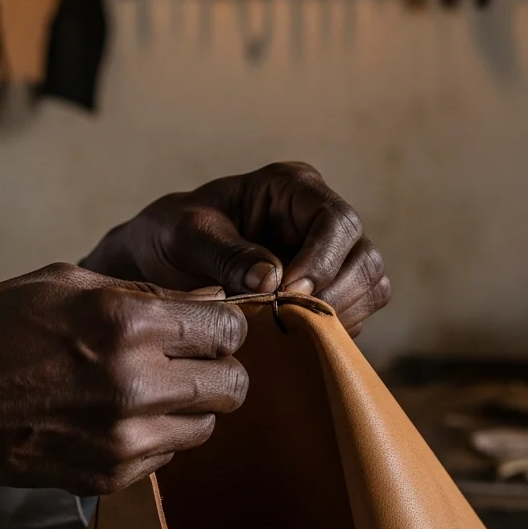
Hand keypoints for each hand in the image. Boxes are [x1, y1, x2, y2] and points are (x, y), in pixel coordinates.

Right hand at [0, 264, 247, 528]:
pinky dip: (158, 433)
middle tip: (189, 354)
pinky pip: (168, 455)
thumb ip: (145, 292)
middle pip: (234, 385)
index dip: (225, 323)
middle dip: (219, 365)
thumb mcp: (69, 282)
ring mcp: (124, 439)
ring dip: (192, 403)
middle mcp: (135, 385)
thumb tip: (206, 303)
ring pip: (208, 425)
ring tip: (151, 383)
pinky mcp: (110, 478)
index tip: (208, 322)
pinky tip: (120, 411)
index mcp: (127, 324)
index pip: (228, 331)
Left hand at [83, 162, 390, 335]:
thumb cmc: (171, 236)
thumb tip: (272, 280)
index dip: (323, 260)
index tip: (288, 292)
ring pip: (370, 287)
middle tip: (288, 320)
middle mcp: (320, 220)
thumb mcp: (186, 236)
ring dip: (337, 316)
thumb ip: (226, 253)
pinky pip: (353, 316)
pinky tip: (291, 339)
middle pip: (364, 257)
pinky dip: (329, 332)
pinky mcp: (326, 294)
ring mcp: (328, 258)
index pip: (336, 220)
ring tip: (288, 331)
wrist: (157, 265)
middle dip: (334, 294)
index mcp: (293, 188)